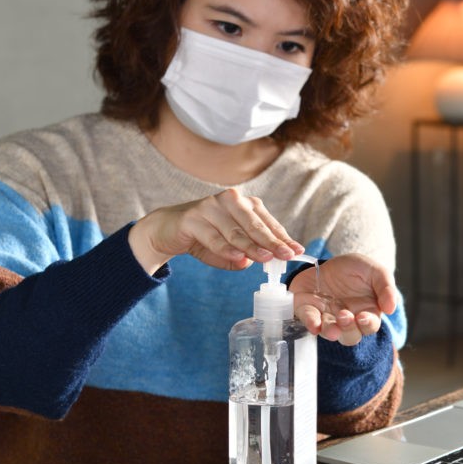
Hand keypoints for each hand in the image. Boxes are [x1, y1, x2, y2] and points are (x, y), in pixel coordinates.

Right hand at [128, 189, 305, 274]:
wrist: (165, 229)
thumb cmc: (203, 236)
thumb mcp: (229, 246)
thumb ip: (245, 253)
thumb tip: (254, 263)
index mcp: (243, 204)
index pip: (267, 222)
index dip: (283, 238)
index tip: (297, 251)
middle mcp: (229, 200)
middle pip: (255, 224)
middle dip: (273, 242)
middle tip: (286, 255)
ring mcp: (210, 206)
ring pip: (236, 231)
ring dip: (252, 246)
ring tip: (266, 259)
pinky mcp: (192, 217)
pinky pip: (213, 236)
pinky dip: (226, 248)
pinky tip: (237, 257)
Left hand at [290, 254, 397, 346]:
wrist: (330, 260)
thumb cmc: (355, 269)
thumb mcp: (375, 271)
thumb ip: (386, 287)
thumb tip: (390, 309)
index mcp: (366, 312)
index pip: (369, 326)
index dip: (367, 324)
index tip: (363, 317)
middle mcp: (347, 320)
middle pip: (350, 336)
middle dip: (348, 329)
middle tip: (345, 315)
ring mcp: (327, 317)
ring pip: (329, 332)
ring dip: (330, 331)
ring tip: (331, 326)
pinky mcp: (308, 311)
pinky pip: (308, 321)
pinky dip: (311, 324)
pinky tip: (314, 325)